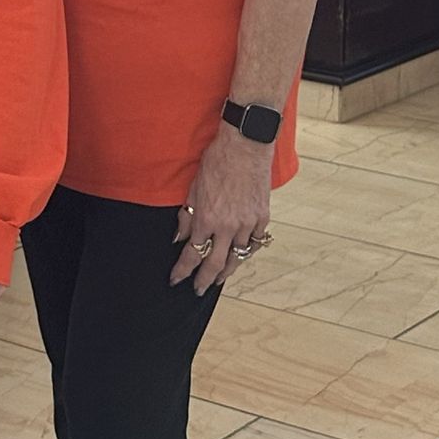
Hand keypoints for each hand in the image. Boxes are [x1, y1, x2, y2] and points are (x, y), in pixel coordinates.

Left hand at [172, 128, 273, 293]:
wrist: (245, 147)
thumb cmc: (216, 163)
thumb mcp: (193, 189)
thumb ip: (186, 217)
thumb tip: (178, 239)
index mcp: (206, 219)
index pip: (192, 254)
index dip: (182, 270)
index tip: (176, 280)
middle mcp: (227, 226)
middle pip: (214, 264)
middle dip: (204, 280)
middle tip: (198, 290)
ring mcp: (247, 224)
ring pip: (237, 258)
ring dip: (226, 271)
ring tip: (218, 279)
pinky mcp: (262, 218)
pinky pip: (254, 244)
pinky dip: (245, 253)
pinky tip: (239, 258)